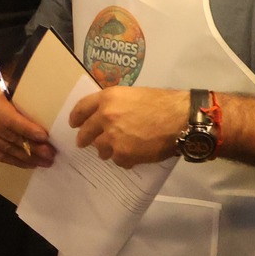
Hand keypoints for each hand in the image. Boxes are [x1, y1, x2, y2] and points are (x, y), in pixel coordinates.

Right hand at [0, 70, 53, 167]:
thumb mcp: (6, 88)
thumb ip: (20, 103)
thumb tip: (46, 119)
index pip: (9, 119)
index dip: (27, 130)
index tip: (45, 137)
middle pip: (9, 137)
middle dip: (32, 147)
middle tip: (50, 153)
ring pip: (6, 149)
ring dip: (27, 157)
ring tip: (45, 161)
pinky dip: (15, 161)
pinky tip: (30, 163)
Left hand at [69, 86, 190, 167]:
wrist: (180, 119)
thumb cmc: (162, 104)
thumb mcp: (133, 95)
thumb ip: (115, 105)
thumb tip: (104, 117)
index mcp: (108, 98)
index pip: (81, 108)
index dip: (75, 118)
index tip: (74, 124)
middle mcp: (105, 116)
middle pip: (85, 133)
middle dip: (84, 139)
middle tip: (85, 144)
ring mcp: (112, 137)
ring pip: (100, 149)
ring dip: (108, 150)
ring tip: (121, 148)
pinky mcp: (122, 154)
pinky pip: (116, 160)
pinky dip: (124, 159)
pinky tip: (135, 154)